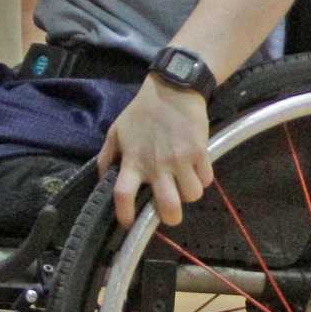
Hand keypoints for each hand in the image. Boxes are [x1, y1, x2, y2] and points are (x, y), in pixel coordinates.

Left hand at [99, 76, 212, 226]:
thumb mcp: (116, 132)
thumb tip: (103, 180)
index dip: (124, 214)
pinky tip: (196, 169)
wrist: (173, 89)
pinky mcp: (200, 152)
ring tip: (184, 184)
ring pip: (192, 195)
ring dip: (188, 193)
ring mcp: (181, 159)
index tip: (128, 222)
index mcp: (133, 161)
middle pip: (168, 206)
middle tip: (169, 212)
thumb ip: (107, 157)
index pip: (123, 195)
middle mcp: (157, 165)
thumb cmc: (142, 111)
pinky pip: (207, 179)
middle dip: (171, 217)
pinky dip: (202, 178)